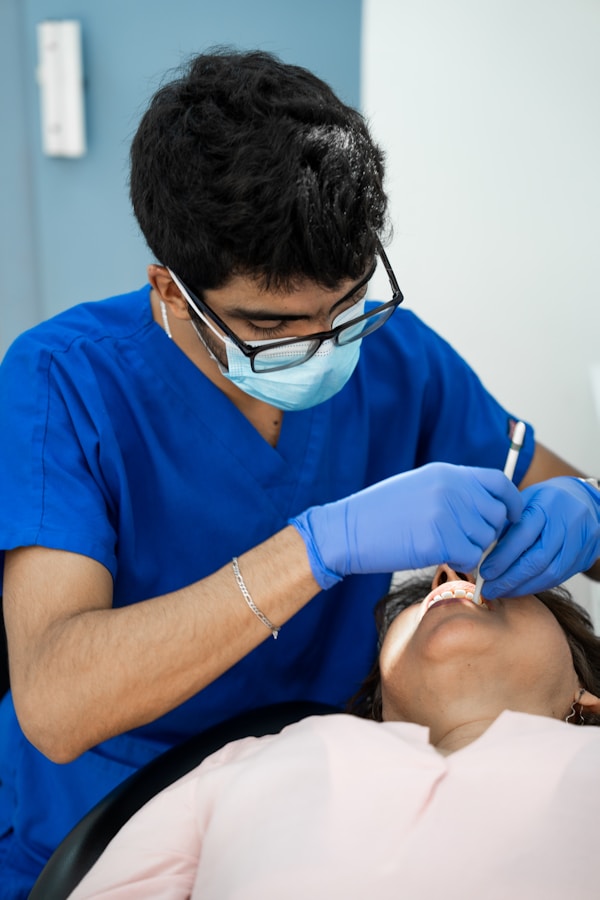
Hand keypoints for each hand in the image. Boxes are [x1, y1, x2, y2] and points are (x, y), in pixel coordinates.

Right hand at [290, 463, 522, 589]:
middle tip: (465, 542)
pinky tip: (438, 557)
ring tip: (443, 547)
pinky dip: (460, 563)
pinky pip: (470, 557)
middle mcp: (451, 489)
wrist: (346, 530)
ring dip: (471, 549)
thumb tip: (485, 507)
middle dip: (488, 533)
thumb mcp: (419, 487)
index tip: (511, 518)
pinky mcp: (437, 540)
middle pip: (496, 516)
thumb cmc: (379, 513)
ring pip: (485, 540)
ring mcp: (445, 513)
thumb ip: (453, 491)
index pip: (499, 482)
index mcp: (447, 473)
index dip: (512, 502)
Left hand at [481, 477, 599, 597]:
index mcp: (547, 504)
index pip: (523, 535)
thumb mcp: (524, 502)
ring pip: (551, 573)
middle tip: (489, 588)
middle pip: (537, 559)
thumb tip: (484, 555)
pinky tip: (520, 588)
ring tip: (502, 591)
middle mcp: (567, 522)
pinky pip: (560, 578)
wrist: (584, 500)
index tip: (484, 572)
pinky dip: (537, 585)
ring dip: (522, 587)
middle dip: (510, 578)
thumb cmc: (547, 500)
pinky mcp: (585, 557)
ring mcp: (580, 541)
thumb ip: (507, 525)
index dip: (502, 557)